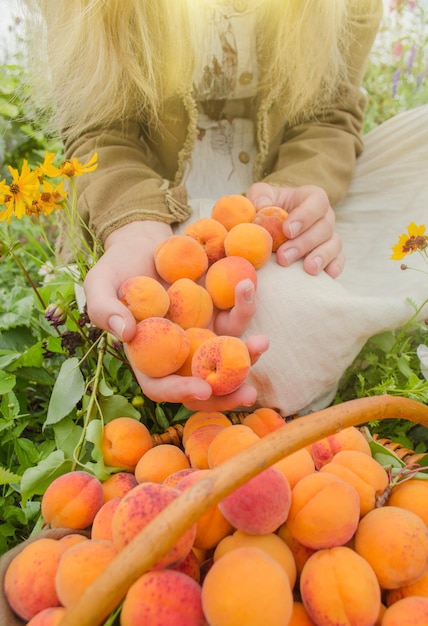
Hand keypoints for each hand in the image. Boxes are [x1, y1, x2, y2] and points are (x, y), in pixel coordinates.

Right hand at [84, 221, 267, 407]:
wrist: (143, 243)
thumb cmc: (117, 266)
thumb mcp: (99, 283)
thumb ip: (103, 308)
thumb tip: (125, 332)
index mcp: (146, 355)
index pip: (160, 386)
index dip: (179, 392)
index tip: (202, 389)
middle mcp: (176, 351)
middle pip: (202, 383)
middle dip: (227, 393)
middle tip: (249, 394)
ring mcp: (200, 333)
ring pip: (226, 356)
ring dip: (248, 356)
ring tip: (262, 343)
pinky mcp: (217, 312)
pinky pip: (235, 316)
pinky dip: (245, 305)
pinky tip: (248, 286)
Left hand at [246, 182, 343, 277]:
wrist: (273, 224)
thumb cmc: (268, 206)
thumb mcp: (261, 195)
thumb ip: (260, 197)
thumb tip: (263, 208)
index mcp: (312, 198)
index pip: (317, 202)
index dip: (305, 216)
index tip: (287, 230)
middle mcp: (325, 216)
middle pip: (324, 227)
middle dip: (304, 243)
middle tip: (283, 257)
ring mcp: (329, 236)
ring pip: (333, 244)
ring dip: (320, 257)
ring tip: (308, 269)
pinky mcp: (331, 254)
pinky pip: (338, 260)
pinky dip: (334, 267)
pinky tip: (327, 275)